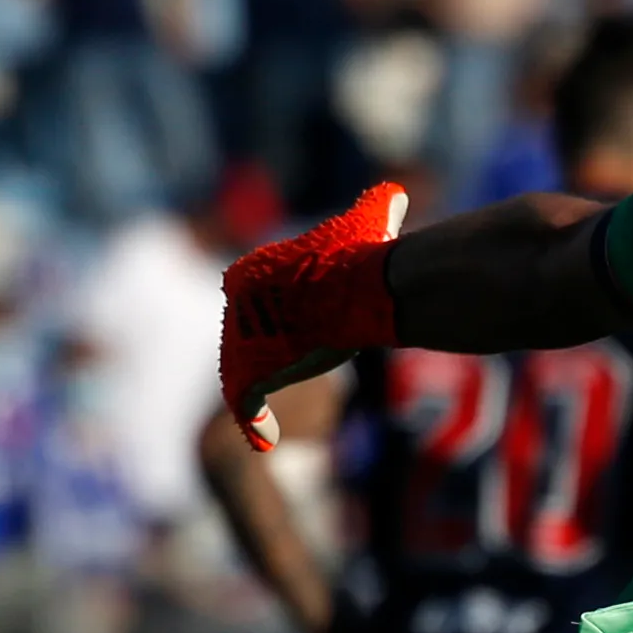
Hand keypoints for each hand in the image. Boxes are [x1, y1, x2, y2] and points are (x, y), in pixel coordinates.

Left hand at [216, 180, 408, 448]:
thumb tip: (396, 194)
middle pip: (241, 336)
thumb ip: (377, 206)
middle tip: (283, 372)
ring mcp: (240, 341)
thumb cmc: (362, 259)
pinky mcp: (250, 374)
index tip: (293, 337)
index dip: (270, 320)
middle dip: (260, 354)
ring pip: (240, 371)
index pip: (250, 299)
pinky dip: (253, 423)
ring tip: (267, 412)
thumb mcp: (368, 222)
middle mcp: (236, 305)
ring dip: (252, 390)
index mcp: (250, 270)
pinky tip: (266, 439)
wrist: (357, 293)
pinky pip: (243, 405)